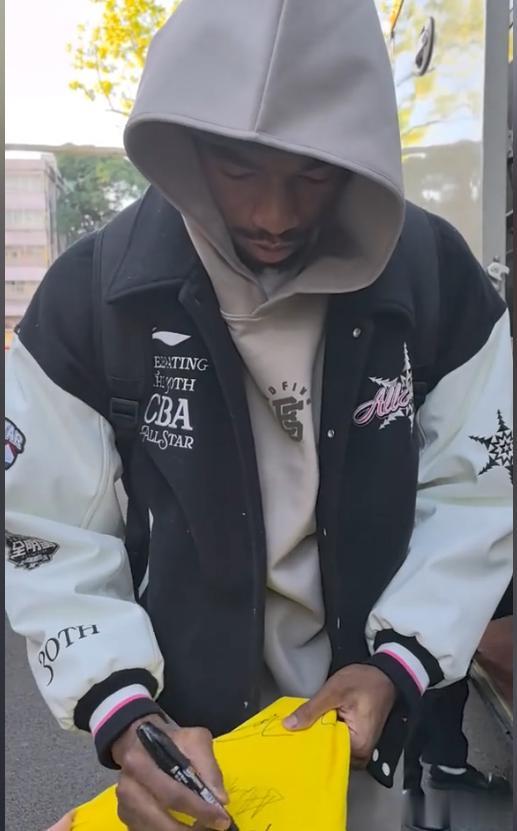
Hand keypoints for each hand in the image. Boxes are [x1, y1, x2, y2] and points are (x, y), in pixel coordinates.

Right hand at [112, 713, 230, 830]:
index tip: (222, 820)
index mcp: (140, 762)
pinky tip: (185, 828)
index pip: (173, 793)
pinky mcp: (126, 818)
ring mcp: (125, 806)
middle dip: (190, 830)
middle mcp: (128, 787)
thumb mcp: (193, 740)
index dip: (200, 809)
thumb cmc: (170, 742)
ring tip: (201, 828)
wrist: (141, 742)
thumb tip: (220, 799)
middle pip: (161, 820)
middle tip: (213, 829)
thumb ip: (208, 767)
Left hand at [283, 664, 395, 768]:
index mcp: (358, 747)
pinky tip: (312, 726)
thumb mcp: (334, 691)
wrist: (383, 674)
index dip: (305, 745)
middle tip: (288, 733)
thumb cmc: (364, 682)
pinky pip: (336, 740)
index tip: (287, 740)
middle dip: (309, 742)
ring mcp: (359, 748)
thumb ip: (311, 709)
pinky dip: (324, 733)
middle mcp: (360, 754)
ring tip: (298, 729)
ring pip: (330, 747)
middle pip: (327, 753)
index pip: (325, 754)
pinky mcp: (356, 740)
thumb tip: (288, 725)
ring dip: (316, 736)